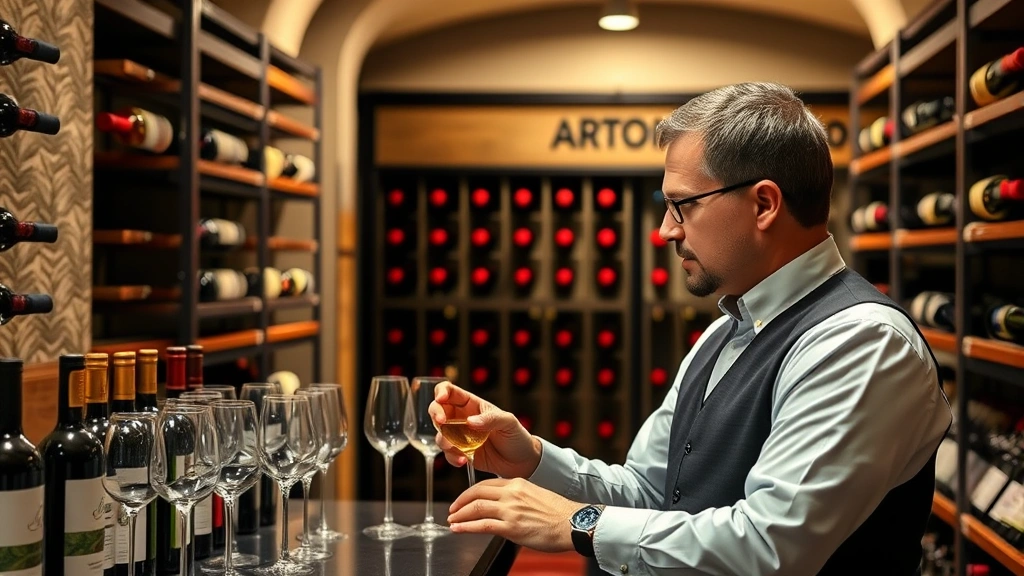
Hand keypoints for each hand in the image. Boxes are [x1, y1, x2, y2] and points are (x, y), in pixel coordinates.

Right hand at [428, 381, 541, 478]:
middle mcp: (462, 418)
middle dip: (436, 414)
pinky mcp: (460, 452)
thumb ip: (490, 419)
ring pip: (440, 433)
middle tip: (442, 422)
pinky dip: (451, 457)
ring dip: (443, 439)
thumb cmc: (516, 436)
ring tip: (456, 447)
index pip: (450, 391)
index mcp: (472, 405)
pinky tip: (464, 460)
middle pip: (437, 409)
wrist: (521, 462)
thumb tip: (469, 421)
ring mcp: (459, 436)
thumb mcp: (508, 422)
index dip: (441, 392)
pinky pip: (447, 453)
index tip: (440, 399)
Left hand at [447, 477, 581, 552]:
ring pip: (476, 508)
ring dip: (460, 515)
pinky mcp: (511, 526)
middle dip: (460, 502)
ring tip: (452, 521)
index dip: (470, 492)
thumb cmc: (558, 513)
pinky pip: (482, 525)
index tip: (463, 500)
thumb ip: (518, 498)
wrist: (573, 523)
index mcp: (518, 483)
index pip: (486, 484)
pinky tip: (458, 529)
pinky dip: (466, 527)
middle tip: (452, 510)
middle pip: (476, 493)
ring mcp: (510, 510)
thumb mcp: (535, 495)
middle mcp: (512, 493)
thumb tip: (505, 506)